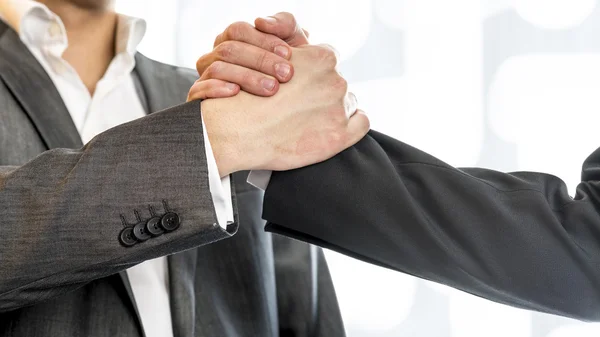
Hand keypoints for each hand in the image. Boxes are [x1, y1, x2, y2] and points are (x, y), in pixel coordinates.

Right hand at [188, 12, 308, 100]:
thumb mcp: (292, 45)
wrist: (285, 108)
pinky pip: (199, 90)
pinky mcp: (199, 98)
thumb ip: (284, 25)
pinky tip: (236, 92)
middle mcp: (215, 55)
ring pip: (217, 69)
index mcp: (232, 39)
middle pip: (229, 50)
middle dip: (260, 60)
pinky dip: (216, 89)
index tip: (287, 54)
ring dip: (246, 77)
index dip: (263, 40)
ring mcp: (205, 76)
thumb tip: (261, 22)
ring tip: (271, 88)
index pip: (239, 31)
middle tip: (286, 74)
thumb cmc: (285, 71)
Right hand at [201, 44, 368, 176]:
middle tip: (302, 107)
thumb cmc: (247, 97)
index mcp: (321, 58)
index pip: (328, 59)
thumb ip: (295, 58)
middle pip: (337, 82)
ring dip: (334, 110)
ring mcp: (339, 108)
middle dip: (323, 92)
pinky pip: (361, 123)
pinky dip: (354, 124)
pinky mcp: (339, 135)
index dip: (314, 73)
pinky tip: (336, 129)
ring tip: (310, 121)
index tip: (303, 85)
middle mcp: (335, 80)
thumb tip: (301, 64)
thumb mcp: (269, 60)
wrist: (237, 131)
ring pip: (348, 103)